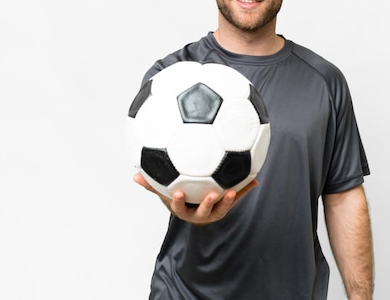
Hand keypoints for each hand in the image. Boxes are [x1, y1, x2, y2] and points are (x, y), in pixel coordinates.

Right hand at [133, 172, 257, 224]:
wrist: (195, 210)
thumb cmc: (179, 198)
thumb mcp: (164, 192)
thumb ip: (151, 185)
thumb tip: (134, 176)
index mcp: (184, 210)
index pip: (179, 207)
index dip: (179, 202)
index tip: (179, 192)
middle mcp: (200, 214)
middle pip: (204, 212)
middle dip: (208, 205)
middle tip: (212, 194)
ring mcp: (214, 212)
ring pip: (223, 208)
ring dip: (230, 200)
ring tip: (234, 191)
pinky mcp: (226, 206)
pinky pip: (237, 197)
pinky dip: (245, 189)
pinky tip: (255, 180)